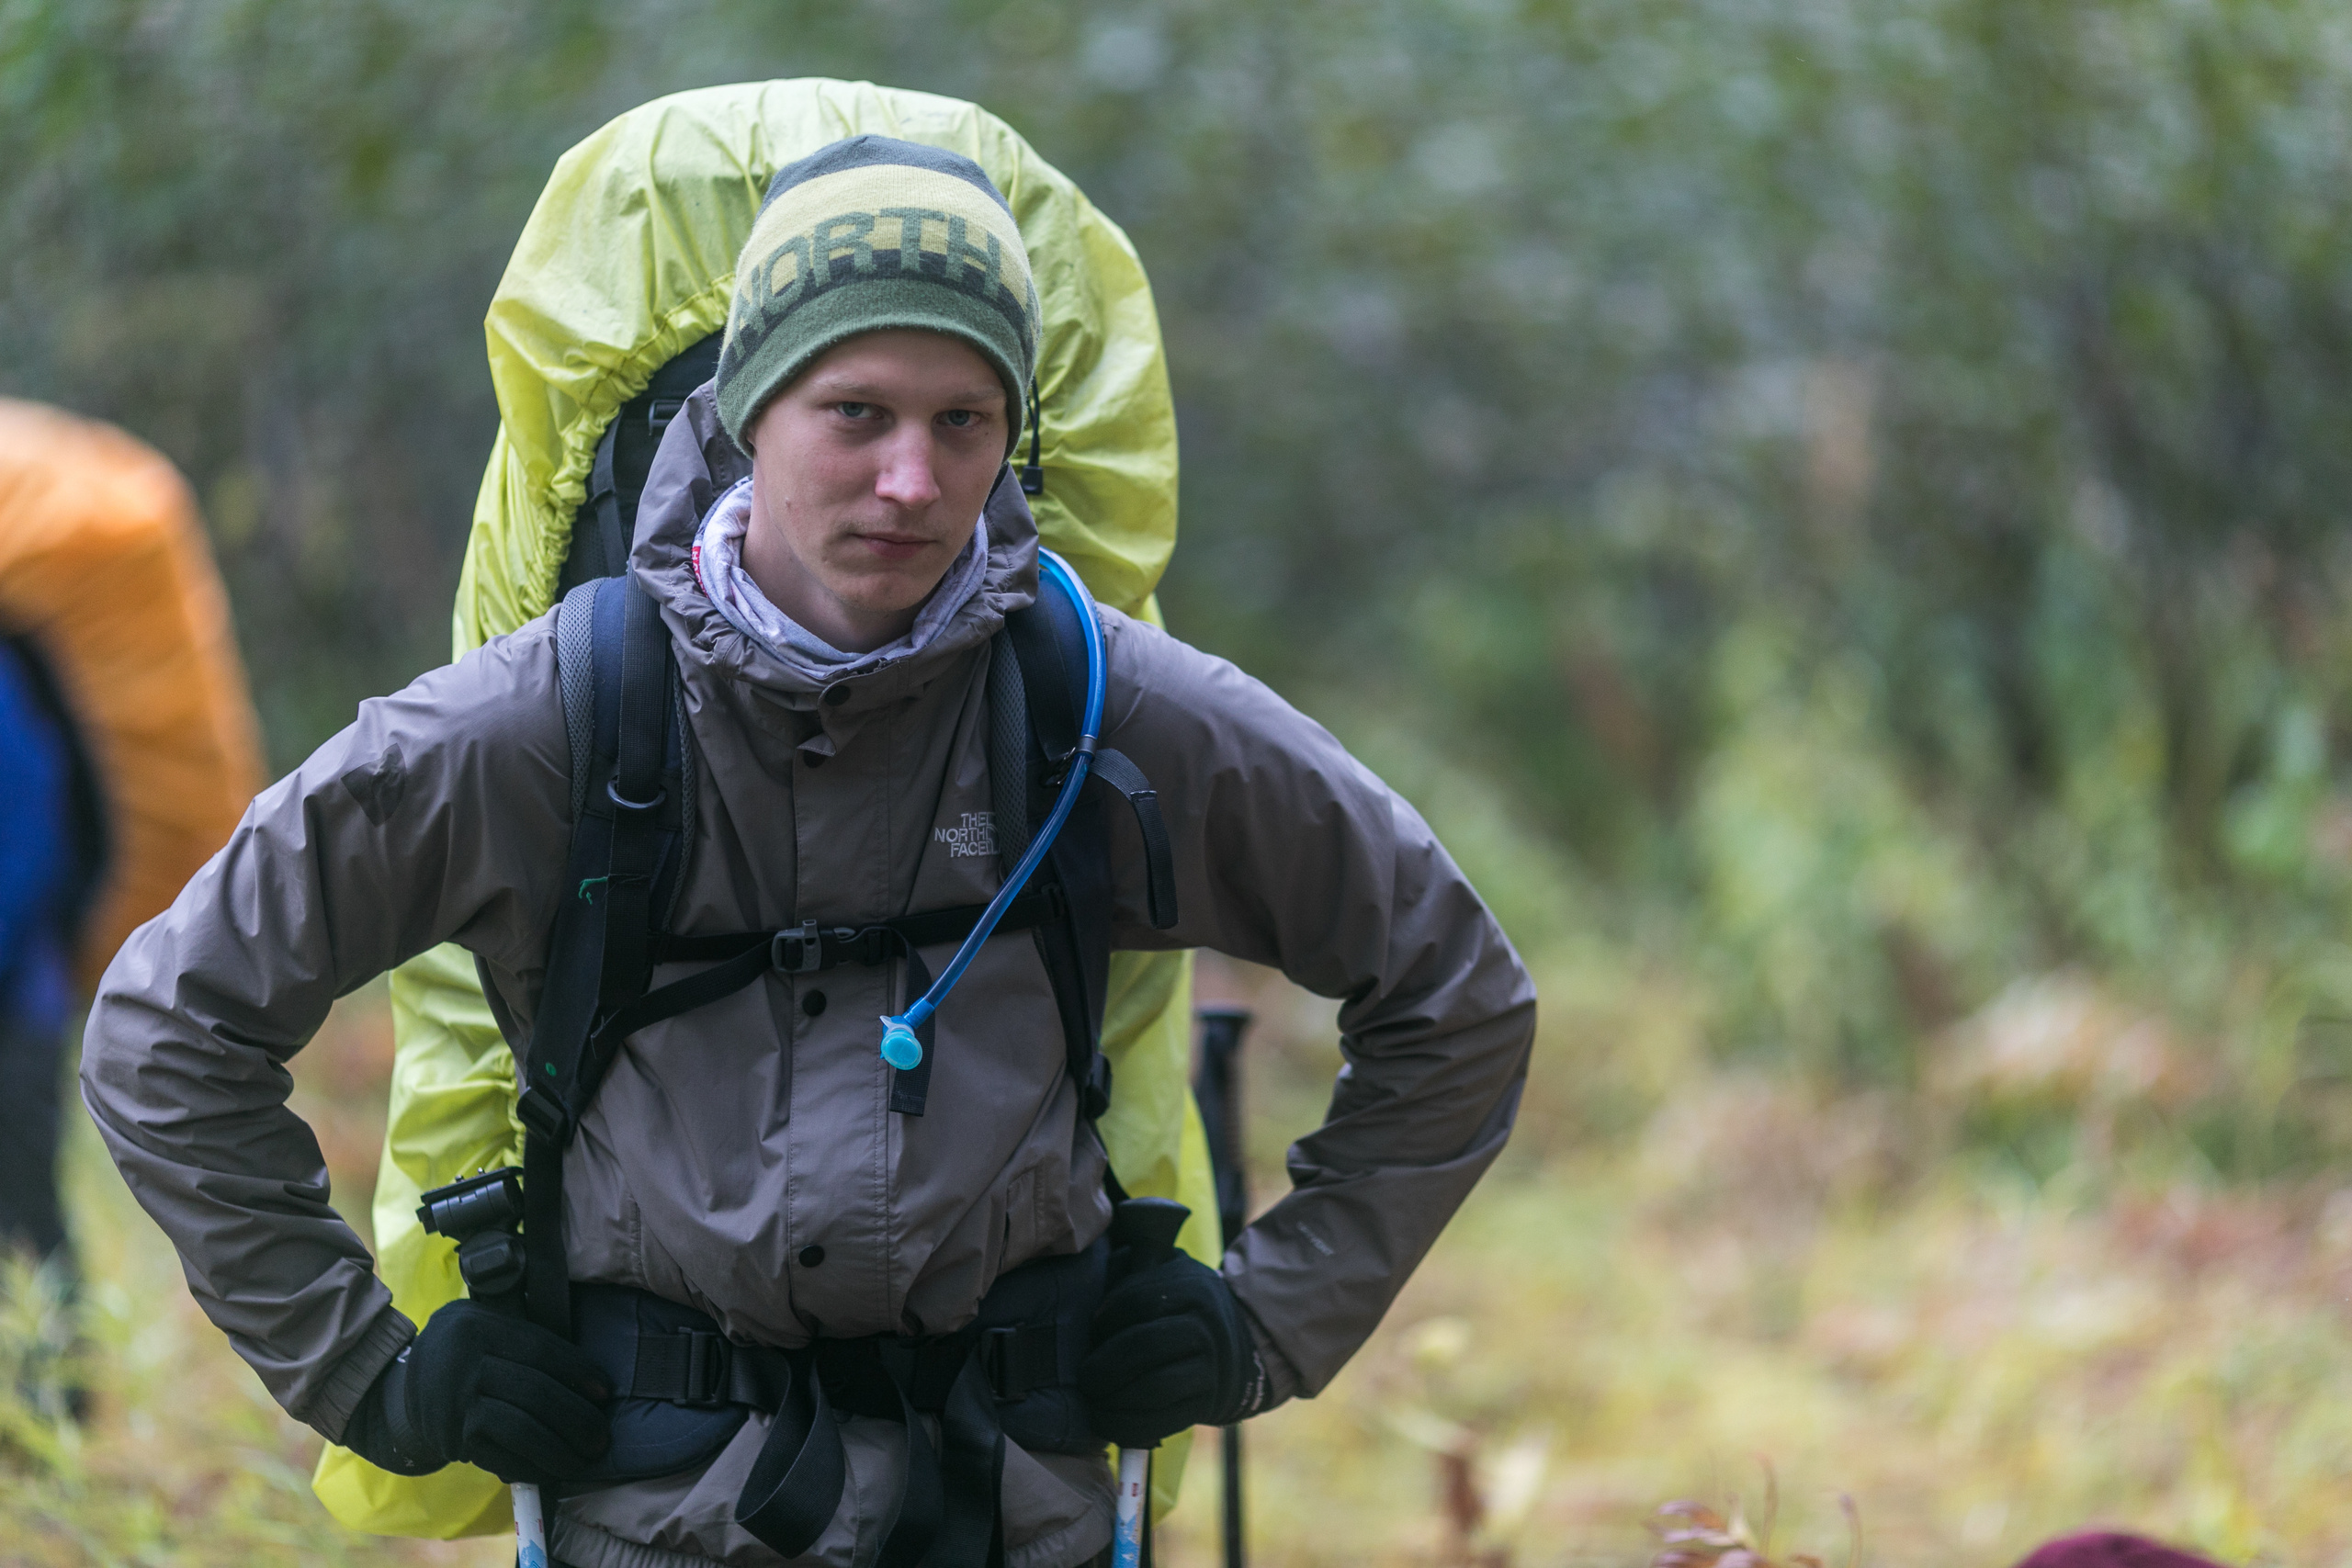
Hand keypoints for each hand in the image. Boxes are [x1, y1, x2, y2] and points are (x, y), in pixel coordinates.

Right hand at [346, 1300, 610, 1483]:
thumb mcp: (483, 1325)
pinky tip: (552, 1470)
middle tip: (601, 1437)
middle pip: (535, 1391)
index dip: (579, 1371)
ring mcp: (453, 1403)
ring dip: (559, 1449)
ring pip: (520, 1428)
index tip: (606, 1393)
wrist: (402, 1385)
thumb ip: (523, 1339)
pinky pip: (498, 1455)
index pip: (541, 1349)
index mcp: (477, 1326)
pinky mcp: (449, 1437)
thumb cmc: (464, 1352)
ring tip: (585, 1459)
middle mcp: (463, 1362)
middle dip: (577, 1417)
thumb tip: (588, 1376)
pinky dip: (530, 1466)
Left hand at [1079, 1249, 1260, 1446]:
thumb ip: (1131, 1272)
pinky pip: (1163, 1422)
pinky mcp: (1207, 1403)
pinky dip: (1128, 1427)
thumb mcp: (1168, 1276)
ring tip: (1092, 1401)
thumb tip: (1091, 1285)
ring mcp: (1210, 1368)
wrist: (1240, 1345)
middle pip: (1144, 1346)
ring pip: (1155, 1387)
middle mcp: (1205, 1327)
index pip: (1137, 1301)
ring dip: (1113, 1400)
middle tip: (1084, 1378)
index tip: (1091, 1332)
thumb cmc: (1183, 1308)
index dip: (1104, 1319)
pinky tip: (1106, 1421)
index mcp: (1191, 1288)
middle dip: (1104, 1366)